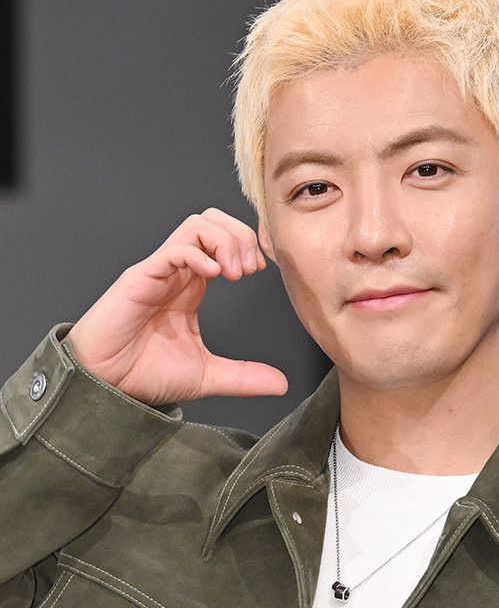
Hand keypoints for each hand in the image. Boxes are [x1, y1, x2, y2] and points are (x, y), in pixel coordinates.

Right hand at [64, 208, 287, 405]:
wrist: (106, 386)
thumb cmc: (145, 374)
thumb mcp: (208, 376)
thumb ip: (244, 377)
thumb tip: (281, 384)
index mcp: (193, 286)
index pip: (224, 242)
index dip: (247, 247)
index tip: (259, 271)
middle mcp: (178, 272)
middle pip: (213, 221)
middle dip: (240, 236)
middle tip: (250, 269)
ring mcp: (160, 271)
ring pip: (196, 226)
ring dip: (224, 241)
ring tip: (234, 272)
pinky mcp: (141, 278)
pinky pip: (173, 248)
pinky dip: (198, 254)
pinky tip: (213, 276)